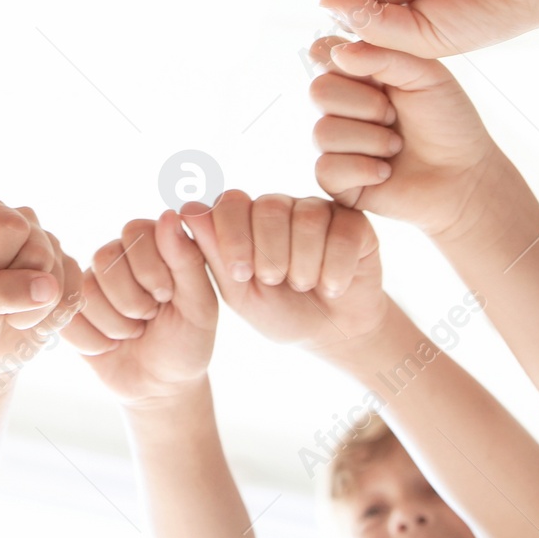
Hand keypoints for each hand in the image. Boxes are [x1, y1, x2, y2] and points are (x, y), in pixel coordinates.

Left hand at [0, 199, 81, 372]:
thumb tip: (48, 287)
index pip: (10, 226)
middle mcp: (20, 221)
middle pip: (39, 251)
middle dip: (18, 288)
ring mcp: (46, 244)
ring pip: (58, 273)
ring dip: (35, 308)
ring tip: (12, 313)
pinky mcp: (67, 268)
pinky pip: (75, 290)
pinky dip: (53, 315)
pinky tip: (33, 317)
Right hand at [63, 212, 217, 405]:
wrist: (161, 385)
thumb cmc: (187, 341)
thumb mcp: (199, 306)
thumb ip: (188, 261)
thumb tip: (169, 215)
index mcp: (152, 244)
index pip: (135, 231)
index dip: (151, 268)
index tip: (169, 296)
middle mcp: (118, 256)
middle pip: (106, 257)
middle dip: (134, 300)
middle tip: (150, 318)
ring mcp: (90, 282)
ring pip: (87, 289)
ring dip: (117, 324)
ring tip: (134, 332)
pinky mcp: (69, 309)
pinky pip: (68, 316)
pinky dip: (96, 340)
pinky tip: (111, 345)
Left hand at [181, 191, 385, 354]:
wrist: (330, 334)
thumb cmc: (278, 312)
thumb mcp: (240, 292)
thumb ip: (212, 253)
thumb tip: (185, 210)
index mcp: (245, 219)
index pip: (230, 203)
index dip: (232, 235)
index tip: (240, 274)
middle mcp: (279, 208)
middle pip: (269, 207)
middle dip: (270, 253)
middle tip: (275, 282)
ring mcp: (317, 211)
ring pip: (308, 217)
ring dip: (304, 262)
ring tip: (304, 286)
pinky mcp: (354, 223)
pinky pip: (344, 230)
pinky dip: (336, 266)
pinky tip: (333, 286)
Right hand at [308, 38, 506, 238]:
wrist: (465, 175)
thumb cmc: (448, 122)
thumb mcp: (426, 75)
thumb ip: (384, 55)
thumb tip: (338, 52)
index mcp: (358, 74)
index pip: (322, 54)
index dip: (345, 64)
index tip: (381, 78)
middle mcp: (340, 106)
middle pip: (318, 91)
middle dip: (366, 106)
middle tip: (394, 116)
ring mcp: (335, 143)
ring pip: (323, 133)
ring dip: (371, 141)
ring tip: (397, 146)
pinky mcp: (335, 180)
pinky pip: (327, 169)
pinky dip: (363, 170)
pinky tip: (386, 172)